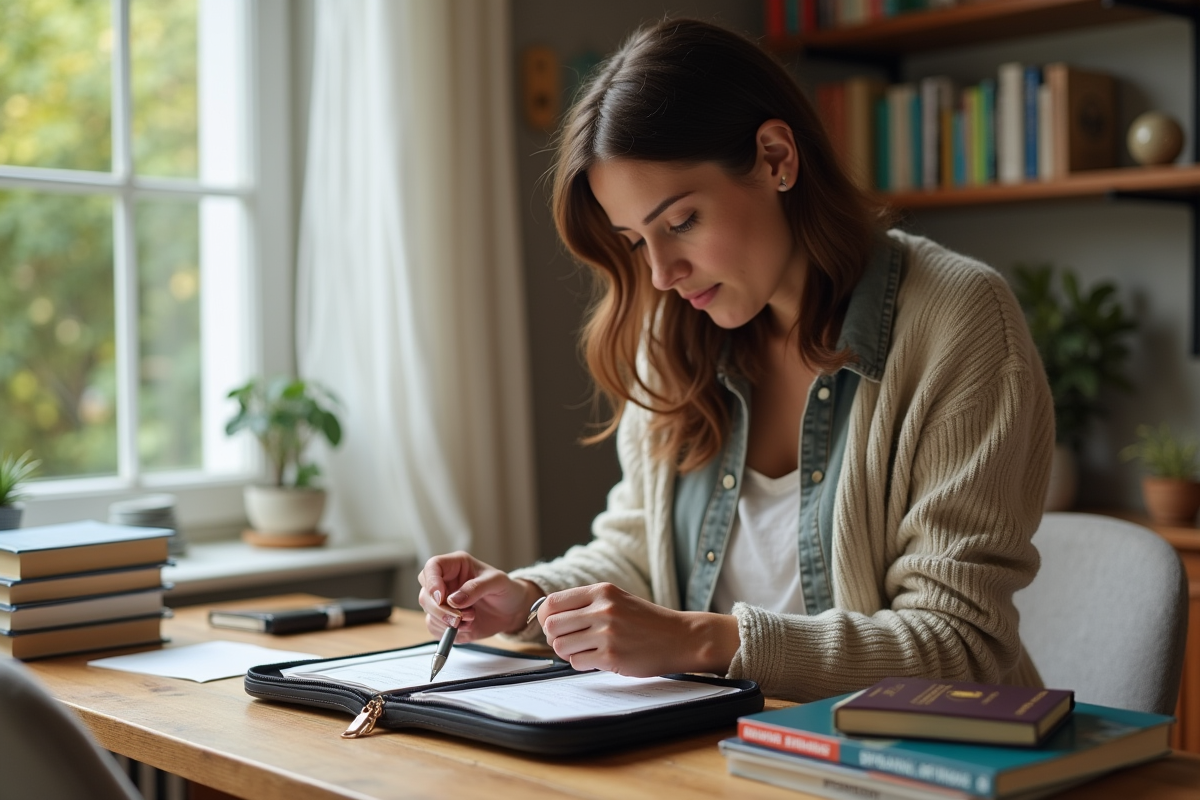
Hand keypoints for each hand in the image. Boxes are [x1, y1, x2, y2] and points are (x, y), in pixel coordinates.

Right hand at [417, 551, 540, 641]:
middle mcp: (445, 583)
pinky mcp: (445, 620)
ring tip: (471, 619)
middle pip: (425, 594)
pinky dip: (449, 633)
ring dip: (448, 622)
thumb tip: (453, 601)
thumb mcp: (497, 582)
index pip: (433, 567)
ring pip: (429, 613)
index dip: (431, 581)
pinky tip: (467, 628)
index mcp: (456, 566)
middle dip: (440, 609)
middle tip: (460, 617)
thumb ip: (476, 588)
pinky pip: (435, 628)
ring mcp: (443, 603)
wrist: (512, 611)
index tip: (441, 597)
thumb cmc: (505, 590)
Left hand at [536, 583, 739, 676]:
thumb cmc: (647, 621)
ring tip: (586, 650)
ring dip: (568, 652)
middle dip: (554, 637)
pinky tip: (598, 658)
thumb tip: (547, 615)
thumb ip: (586, 603)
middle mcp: (603, 609)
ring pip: (560, 646)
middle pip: (551, 626)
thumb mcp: (617, 599)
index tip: (554, 625)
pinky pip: (576, 663)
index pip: (552, 602)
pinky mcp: (612, 656)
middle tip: (569, 640)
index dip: (546, 617)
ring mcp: (607, 633)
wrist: (681, 638)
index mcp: (601, 591)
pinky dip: (582, 663)